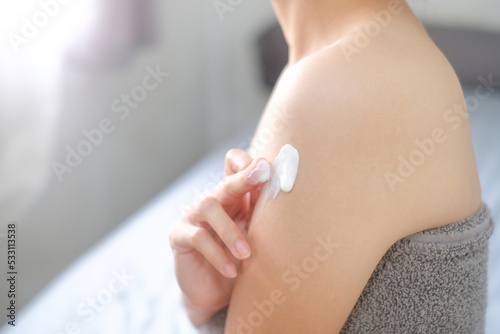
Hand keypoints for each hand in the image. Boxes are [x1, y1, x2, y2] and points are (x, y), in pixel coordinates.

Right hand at [169, 149, 270, 326]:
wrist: (215, 292)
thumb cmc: (239, 259)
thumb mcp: (254, 234)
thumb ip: (263, 214)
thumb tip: (283, 194)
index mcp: (233, 196)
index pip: (235, 165)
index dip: (248, 164)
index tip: (269, 168)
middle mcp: (212, 200)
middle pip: (226, 181)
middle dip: (245, 177)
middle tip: (263, 172)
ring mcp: (192, 215)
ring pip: (209, 206)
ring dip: (231, 231)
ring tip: (246, 254)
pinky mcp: (179, 235)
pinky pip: (198, 237)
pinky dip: (217, 254)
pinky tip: (231, 270)